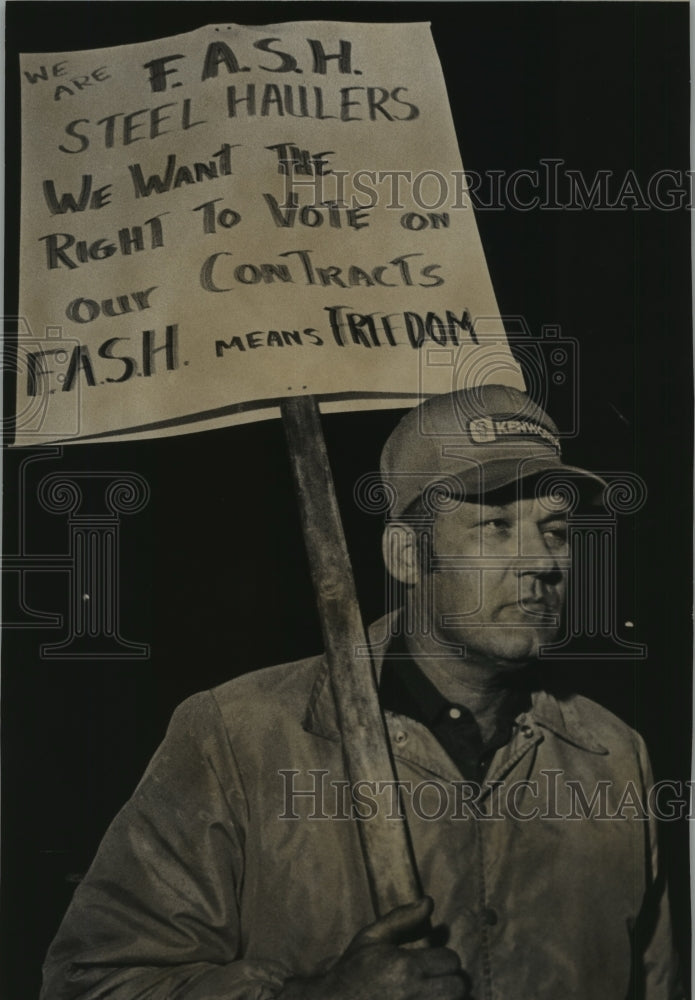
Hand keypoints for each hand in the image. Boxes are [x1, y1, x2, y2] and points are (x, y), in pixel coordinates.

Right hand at [278, 896, 467, 999]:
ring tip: (433, 992)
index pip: (451, 960)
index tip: (433, 960)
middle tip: (438, 979)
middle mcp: (413, 994)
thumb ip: (402, 918)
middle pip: (459, 988)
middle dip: (453, 981)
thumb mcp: (372, 937)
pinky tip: (424, 998)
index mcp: (406, 968)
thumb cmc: (353, 970)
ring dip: (446, 996)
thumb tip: (429, 901)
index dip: (445, 958)